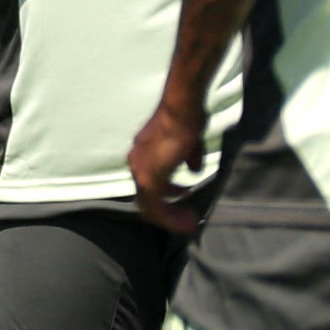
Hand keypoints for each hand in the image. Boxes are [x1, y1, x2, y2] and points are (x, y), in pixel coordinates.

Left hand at [125, 93, 214, 234]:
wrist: (181, 108)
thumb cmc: (186, 117)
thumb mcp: (189, 142)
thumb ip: (188, 158)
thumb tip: (194, 170)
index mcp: (142, 154)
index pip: (150, 181)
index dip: (168, 192)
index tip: (185, 195)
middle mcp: (136, 164)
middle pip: (147, 197)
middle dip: (169, 210)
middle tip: (187, 216)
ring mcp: (140, 172)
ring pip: (150, 207)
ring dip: (171, 218)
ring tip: (189, 221)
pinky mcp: (149, 179)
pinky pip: (157, 208)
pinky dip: (171, 218)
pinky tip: (188, 220)